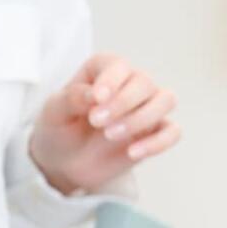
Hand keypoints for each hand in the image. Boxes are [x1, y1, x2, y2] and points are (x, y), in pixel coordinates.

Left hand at [30, 53, 180, 193]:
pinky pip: (172, 132)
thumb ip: (71, 99)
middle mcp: (131, 84)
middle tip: (96, 122)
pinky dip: (158, 142)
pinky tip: (132, 153)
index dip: (111, 80)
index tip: (96, 99)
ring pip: (166, 100)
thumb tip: (93, 94)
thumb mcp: (54, 112)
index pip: (119, 66)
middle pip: (145, 82)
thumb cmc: (61, 128)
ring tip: (111, 136)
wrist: (65, 161)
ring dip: (142, 118)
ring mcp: (147, 108)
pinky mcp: (155, 134)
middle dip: (123, 103)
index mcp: (106, 70)